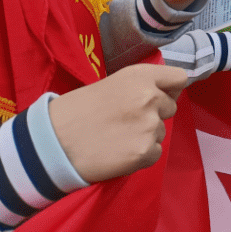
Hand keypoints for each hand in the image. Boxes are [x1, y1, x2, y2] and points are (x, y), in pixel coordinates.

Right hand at [48, 63, 187, 182]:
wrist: (52, 143)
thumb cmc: (77, 111)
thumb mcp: (112, 84)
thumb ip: (141, 85)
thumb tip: (165, 95)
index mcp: (141, 76)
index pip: (179, 78)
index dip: (170, 90)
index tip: (160, 98)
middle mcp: (150, 97)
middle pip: (170, 108)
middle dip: (154, 115)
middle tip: (126, 121)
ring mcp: (149, 126)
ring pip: (161, 132)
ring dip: (145, 136)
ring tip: (117, 137)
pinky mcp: (144, 152)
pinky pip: (154, 153)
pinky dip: (141, 155)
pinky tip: (118, 152)